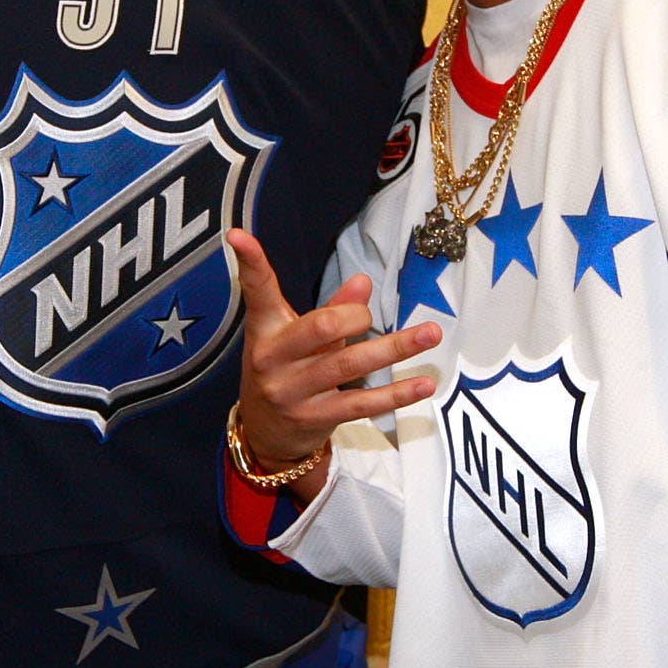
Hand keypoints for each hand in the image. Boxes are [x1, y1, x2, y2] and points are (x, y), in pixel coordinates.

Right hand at [228, 229, 440, 498]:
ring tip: (431, 333)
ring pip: (348, 365)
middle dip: (353, 316)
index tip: (237, 234)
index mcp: (265, 330)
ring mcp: (294, 392)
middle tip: (369, 316)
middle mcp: (273, 359)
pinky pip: (362, 403)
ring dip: (395, 348)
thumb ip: (332, 309)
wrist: (265, 433)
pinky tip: (423, 384)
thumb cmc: (286, 370)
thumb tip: (364, 281)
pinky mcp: (316, 418)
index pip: (258, 291)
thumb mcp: (297, 336)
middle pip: (318, 328)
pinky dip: (395, 393)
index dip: (250, 262)